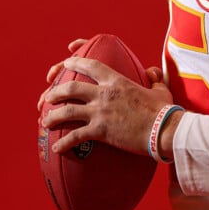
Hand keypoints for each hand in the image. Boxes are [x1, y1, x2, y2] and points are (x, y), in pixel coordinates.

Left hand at [37, 53, 174, 156]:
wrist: (164, 130)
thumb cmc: (164, 111)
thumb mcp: (159, 90)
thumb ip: (153, 80)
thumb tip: (153, 73)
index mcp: (117, 81)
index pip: (91, 65)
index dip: (75, 61)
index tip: (65, 62)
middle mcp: (104, 94)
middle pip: (71, 87)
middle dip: (55, 91)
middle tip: (48, 97)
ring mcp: (100, 112)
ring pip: (67, 110)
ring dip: (52, 116)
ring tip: (44, 121)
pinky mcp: (100, 131)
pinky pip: (75, 136)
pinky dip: (63, 143)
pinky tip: (56, 148)